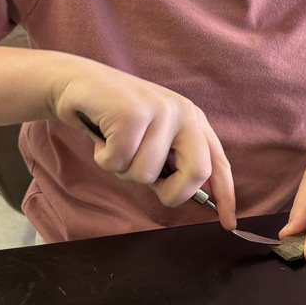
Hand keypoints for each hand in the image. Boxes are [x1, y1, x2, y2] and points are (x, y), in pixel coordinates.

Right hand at [50, 61, 235, 227]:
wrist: (77, 81)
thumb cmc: (114, 118)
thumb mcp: (153, 138)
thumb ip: (173, 162)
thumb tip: (192, 195)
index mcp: (193, 121)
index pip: (218, 163)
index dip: (226, 196)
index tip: (228, 223)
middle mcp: (183, 113)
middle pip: (197, 172)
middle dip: (172, 192)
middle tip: (152, 187)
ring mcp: (160, 110)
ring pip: (146, 174)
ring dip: (123, 169)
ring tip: (115, 145)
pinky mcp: (132, 113)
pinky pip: (119, 161)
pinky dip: (104, 157)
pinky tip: (102, 137)